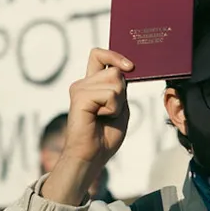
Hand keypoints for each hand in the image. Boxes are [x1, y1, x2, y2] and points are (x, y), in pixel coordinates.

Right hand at [39, 48, 133, 206]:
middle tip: (111, 111)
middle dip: (122, 92)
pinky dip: (112, 109)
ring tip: (104, 116)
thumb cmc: (106, 135)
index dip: (115, 55)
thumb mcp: (120, 106)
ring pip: (115, 81)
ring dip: (118, 103)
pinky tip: (99, 118)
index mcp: (91, 84)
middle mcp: (83, 83)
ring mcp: (79, 88)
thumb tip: (125, 68)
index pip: (99, 55)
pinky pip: (110, 95)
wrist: (93, 155)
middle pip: (115, 70)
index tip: (130, 66)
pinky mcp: (79, 97)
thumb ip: (120, 86)